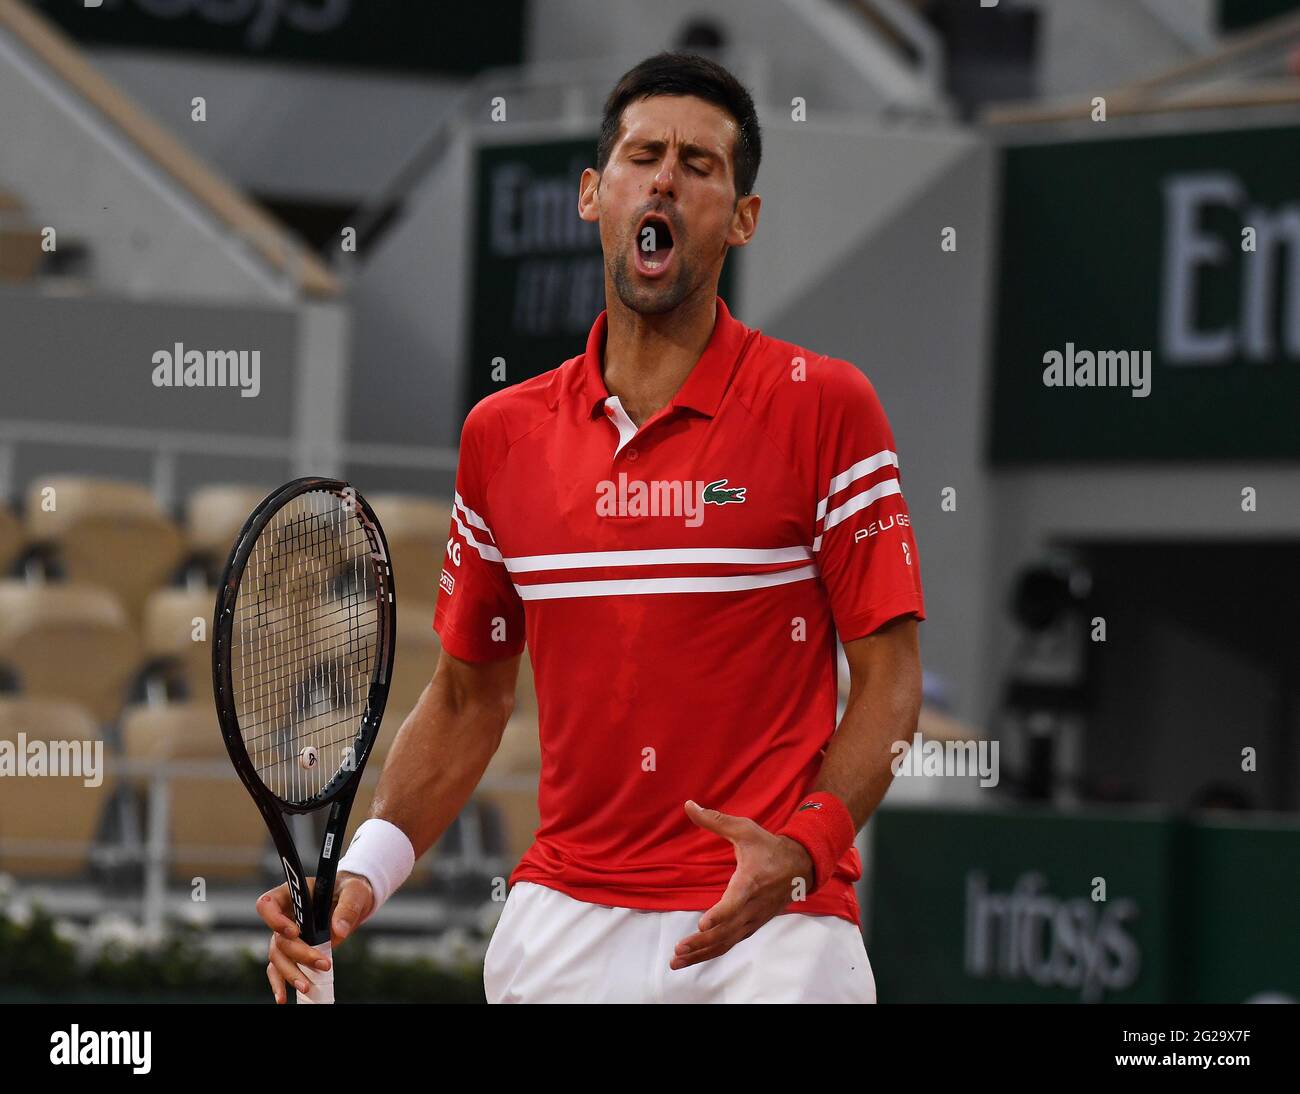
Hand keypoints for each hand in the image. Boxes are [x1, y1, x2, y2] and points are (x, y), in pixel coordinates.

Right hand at [257, 871, 374, 1003]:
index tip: (295, 932)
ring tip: (308, 986)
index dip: (275, 919)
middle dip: (299, 954)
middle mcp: (285, 915)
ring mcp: (287, 934)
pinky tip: (283, 998)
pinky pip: (279, 968)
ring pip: (278, 957)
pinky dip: (280, 983)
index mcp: (293, 894)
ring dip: (292, 973)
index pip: (268, 904)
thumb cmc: (350, 889)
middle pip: (279, 938)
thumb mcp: (355, 891)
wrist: (353, 900)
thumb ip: (348, 907)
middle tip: (323, 964)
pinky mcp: (293, 950)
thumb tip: (340, 930)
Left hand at [671, 800, 814, 970]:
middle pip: (726, 931)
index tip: (702, 924)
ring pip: (726, 942)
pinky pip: (731, 943)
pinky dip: (712, 952)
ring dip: (702, 953)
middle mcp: (752, 906)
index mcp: (750, 882)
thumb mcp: (744, 829)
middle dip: (701, 943)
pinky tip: (694, 957)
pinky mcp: (752, 925)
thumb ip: (715, 820)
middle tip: (678, 950)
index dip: (719, 915)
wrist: (800, 866)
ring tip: (677, 961)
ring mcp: (753, 919)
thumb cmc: (768, 847)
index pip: (735, 903)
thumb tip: (689, 805)